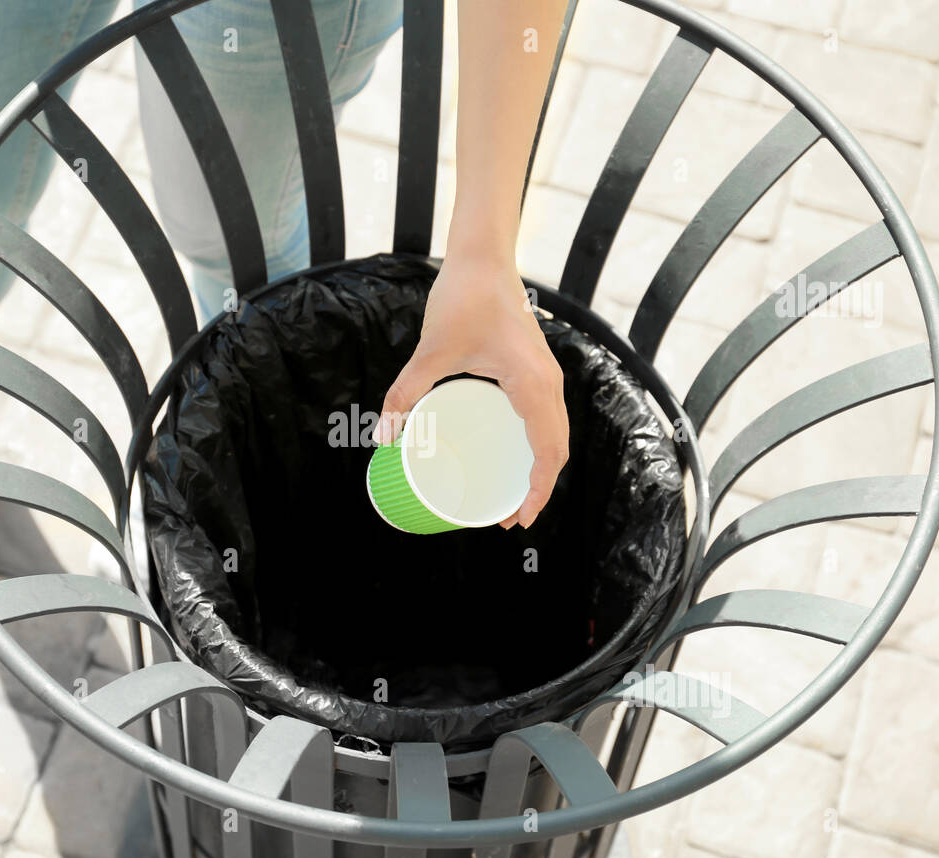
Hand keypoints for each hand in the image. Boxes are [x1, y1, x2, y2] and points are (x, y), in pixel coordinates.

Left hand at [373, 251, 568, 528]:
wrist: (482, 257)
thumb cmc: (463, 297)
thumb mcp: (430, 352)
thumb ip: (405, 394)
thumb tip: (383, 437)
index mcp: (533, 385)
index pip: (548, 451)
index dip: (537, 492)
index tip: (518, 519)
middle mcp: (548, 384)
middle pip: (556, 449)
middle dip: (536, 488)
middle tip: (508, 517)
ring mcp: (546, 376)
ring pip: (554, 434)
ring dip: (538, 467)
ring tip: (511, 495)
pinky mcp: (536, 369)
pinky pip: (545, 417)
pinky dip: (536, 444)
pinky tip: (511, 456)